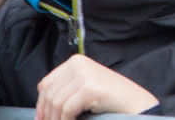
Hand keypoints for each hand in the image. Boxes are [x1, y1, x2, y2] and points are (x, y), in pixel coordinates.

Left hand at [35, 55, 157, 119]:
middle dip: (48, 114)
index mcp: (76, 61)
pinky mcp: (89, 88)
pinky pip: (67, 109)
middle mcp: (78, 64)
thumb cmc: (109, 99)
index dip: (41, 104)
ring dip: (57, 119)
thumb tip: (40, 110)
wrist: (134, 102)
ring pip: (56, 103)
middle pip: (49, 93)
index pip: (47, 83)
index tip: (42, 118)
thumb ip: (66, 90)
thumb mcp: (84, 87)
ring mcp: (84, 75)